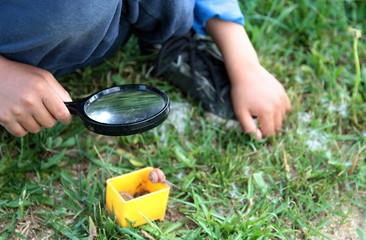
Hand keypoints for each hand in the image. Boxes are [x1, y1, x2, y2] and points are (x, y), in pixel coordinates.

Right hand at [0, 56, 71, 136]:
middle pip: (50, 123)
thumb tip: (71, 107)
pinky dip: (22, 127)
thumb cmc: (22, 75)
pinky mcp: (4, 118)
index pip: (62, 113)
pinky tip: (19, 116)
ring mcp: (16, 110)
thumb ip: (60, 91)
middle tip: (42, 109)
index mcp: (41, 88)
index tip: (65, 118)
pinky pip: (21, 133)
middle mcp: (29, 100)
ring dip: (35, 122)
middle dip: (49, 118)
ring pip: (36, 129)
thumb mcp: (44, 76)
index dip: (66, 118)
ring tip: (28, 110)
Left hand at [205, 18, 290, 139]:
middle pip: (277, 126)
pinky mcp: (283, 92)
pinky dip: (280, 111)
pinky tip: (270, 108)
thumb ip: (249, 128)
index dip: (262, 134)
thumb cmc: (240, 93)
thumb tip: (259, 138)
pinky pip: (286, 107)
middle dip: (268, 128)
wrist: (246, 71)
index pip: (269, 132)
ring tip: (261, 113)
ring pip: (282, 117)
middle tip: (257, 121)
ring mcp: (282, 98)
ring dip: (274, 119)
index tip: (254, 129)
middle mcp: (277, 106)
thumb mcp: (240, 112)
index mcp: (267, 112)